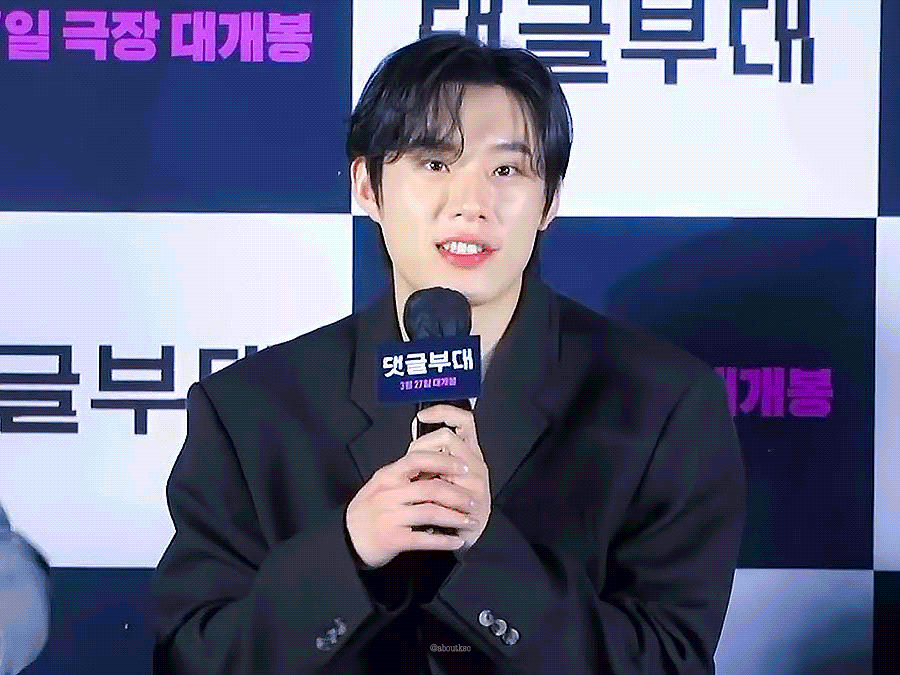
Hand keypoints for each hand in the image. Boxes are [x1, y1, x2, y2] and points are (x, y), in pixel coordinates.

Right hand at [345, 434, 476, 568]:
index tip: (463, 467)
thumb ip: (406, 476)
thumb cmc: (369, 509)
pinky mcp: (392, 539)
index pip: (417, 460)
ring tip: (471, 520)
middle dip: (457, 495)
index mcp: (387, 476)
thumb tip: (439, 465)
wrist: (346, 538)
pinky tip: (457, 540)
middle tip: (473, 500)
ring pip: (431, 513)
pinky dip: (444, 540)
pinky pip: (424, 539)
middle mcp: (388, 494)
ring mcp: (390, 517)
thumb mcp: (381, 485)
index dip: (444, 462)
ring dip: (455, 517)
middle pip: (430, 489)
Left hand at [409, 405, 491, 551]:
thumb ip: (433, 454)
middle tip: (414, 463)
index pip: (464, 420)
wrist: (464, 536)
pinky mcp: (474, 501)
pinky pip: (447, 490)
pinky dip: (431, 493)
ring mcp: (477, 482)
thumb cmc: (450, 503)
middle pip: (448, 438)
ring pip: (445, 462)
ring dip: (426, 471)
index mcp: (469, 452)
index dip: (444, 412)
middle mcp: (475, 462)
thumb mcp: (442, 472)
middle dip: (423, 446)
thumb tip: (416, 432)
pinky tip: (423, 498)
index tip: (422, 416)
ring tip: (420, 483)